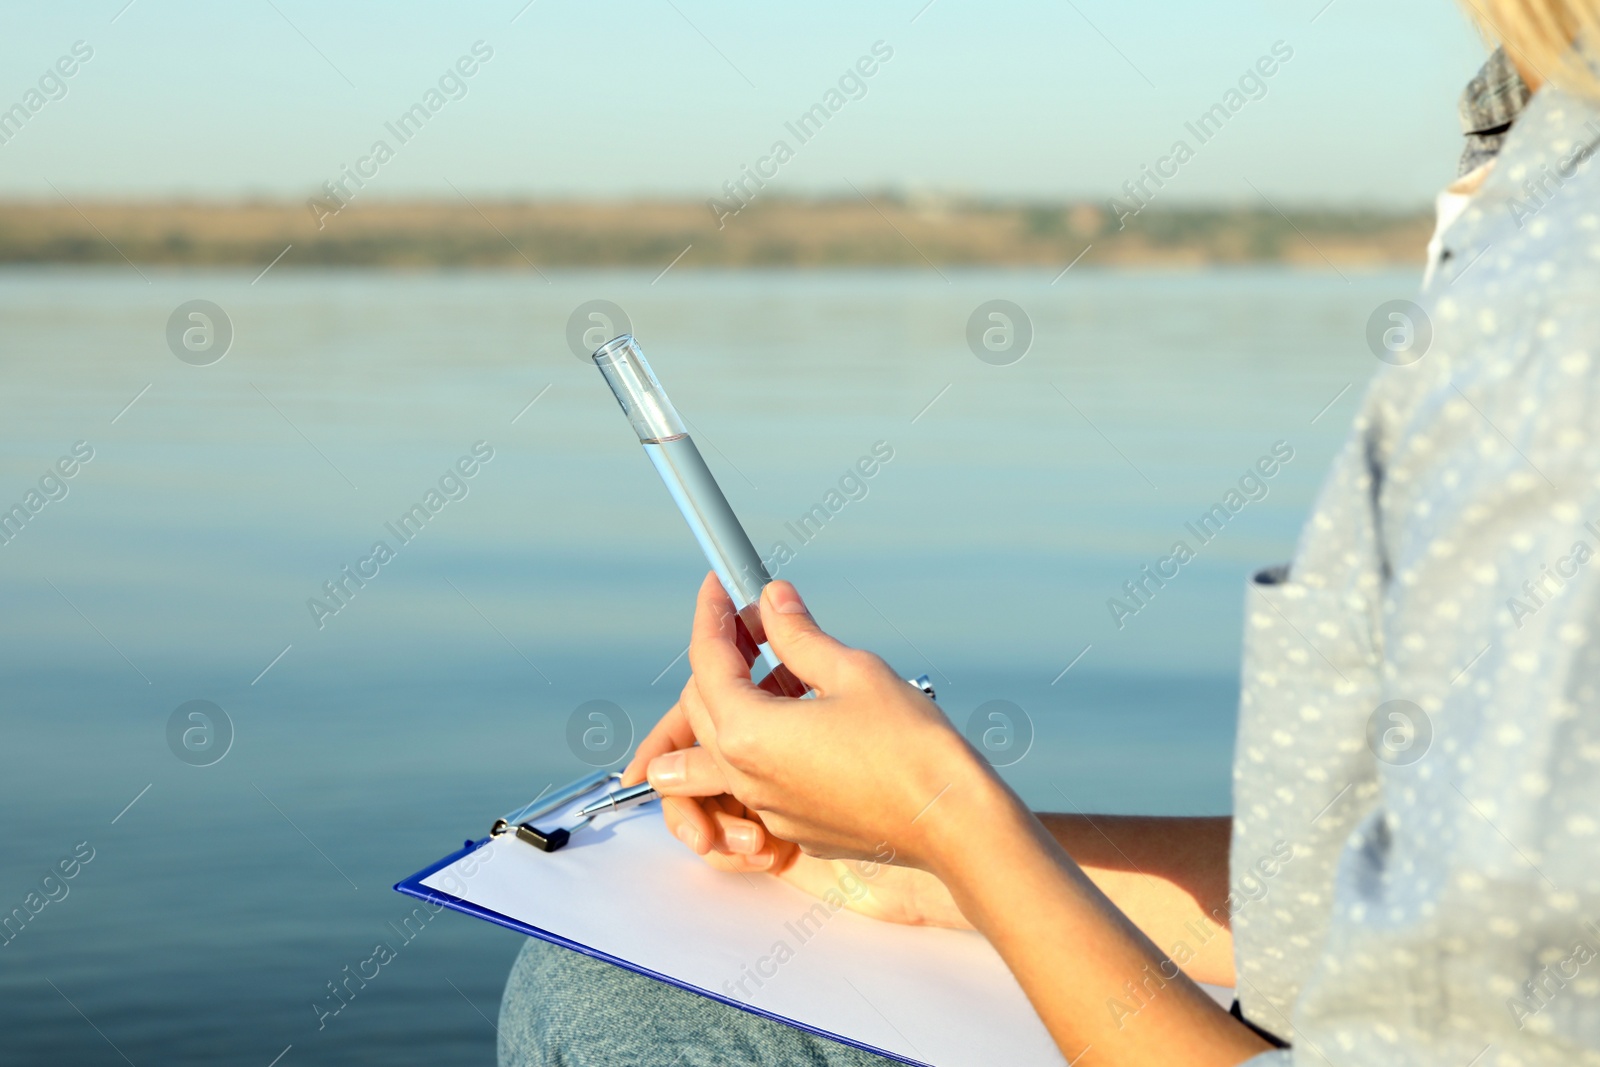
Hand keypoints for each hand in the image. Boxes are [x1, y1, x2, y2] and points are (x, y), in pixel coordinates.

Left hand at [643, 573, 1005, 872]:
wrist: (952, 822)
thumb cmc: (911, 751)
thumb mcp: (852, 671)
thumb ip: (799, 634)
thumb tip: (774, 602)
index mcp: (750, 733)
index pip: (708, 660)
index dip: (712, 614)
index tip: (719, 586)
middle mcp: (746, 776)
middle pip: (701, 704)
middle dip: (722, 656)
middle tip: (758, 623)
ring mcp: (768, 806)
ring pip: (722, 746)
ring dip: (738, 700)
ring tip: (781, 668)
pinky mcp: (794, 824)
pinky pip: (755, 776)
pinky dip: (763, 738)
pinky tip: (804, 713)